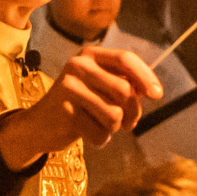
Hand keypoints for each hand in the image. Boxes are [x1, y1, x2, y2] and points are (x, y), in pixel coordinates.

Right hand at [0, 48, 163, 168]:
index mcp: (91, 55)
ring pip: (114, 115)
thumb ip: (123, 84)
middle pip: (124, 90)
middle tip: (129, 123)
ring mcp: (69, 87)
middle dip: (133, 112)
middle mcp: (78, 65)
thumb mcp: (100, 87)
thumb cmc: (79, 105)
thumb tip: (150, 90)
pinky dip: (100, 139)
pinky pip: (99, 133)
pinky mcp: (64, 111)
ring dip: (114, 128)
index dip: (145, 77)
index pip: (125, 59)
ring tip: (103, 126)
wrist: (39, 125)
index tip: (157, 95)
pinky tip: (88, 133)